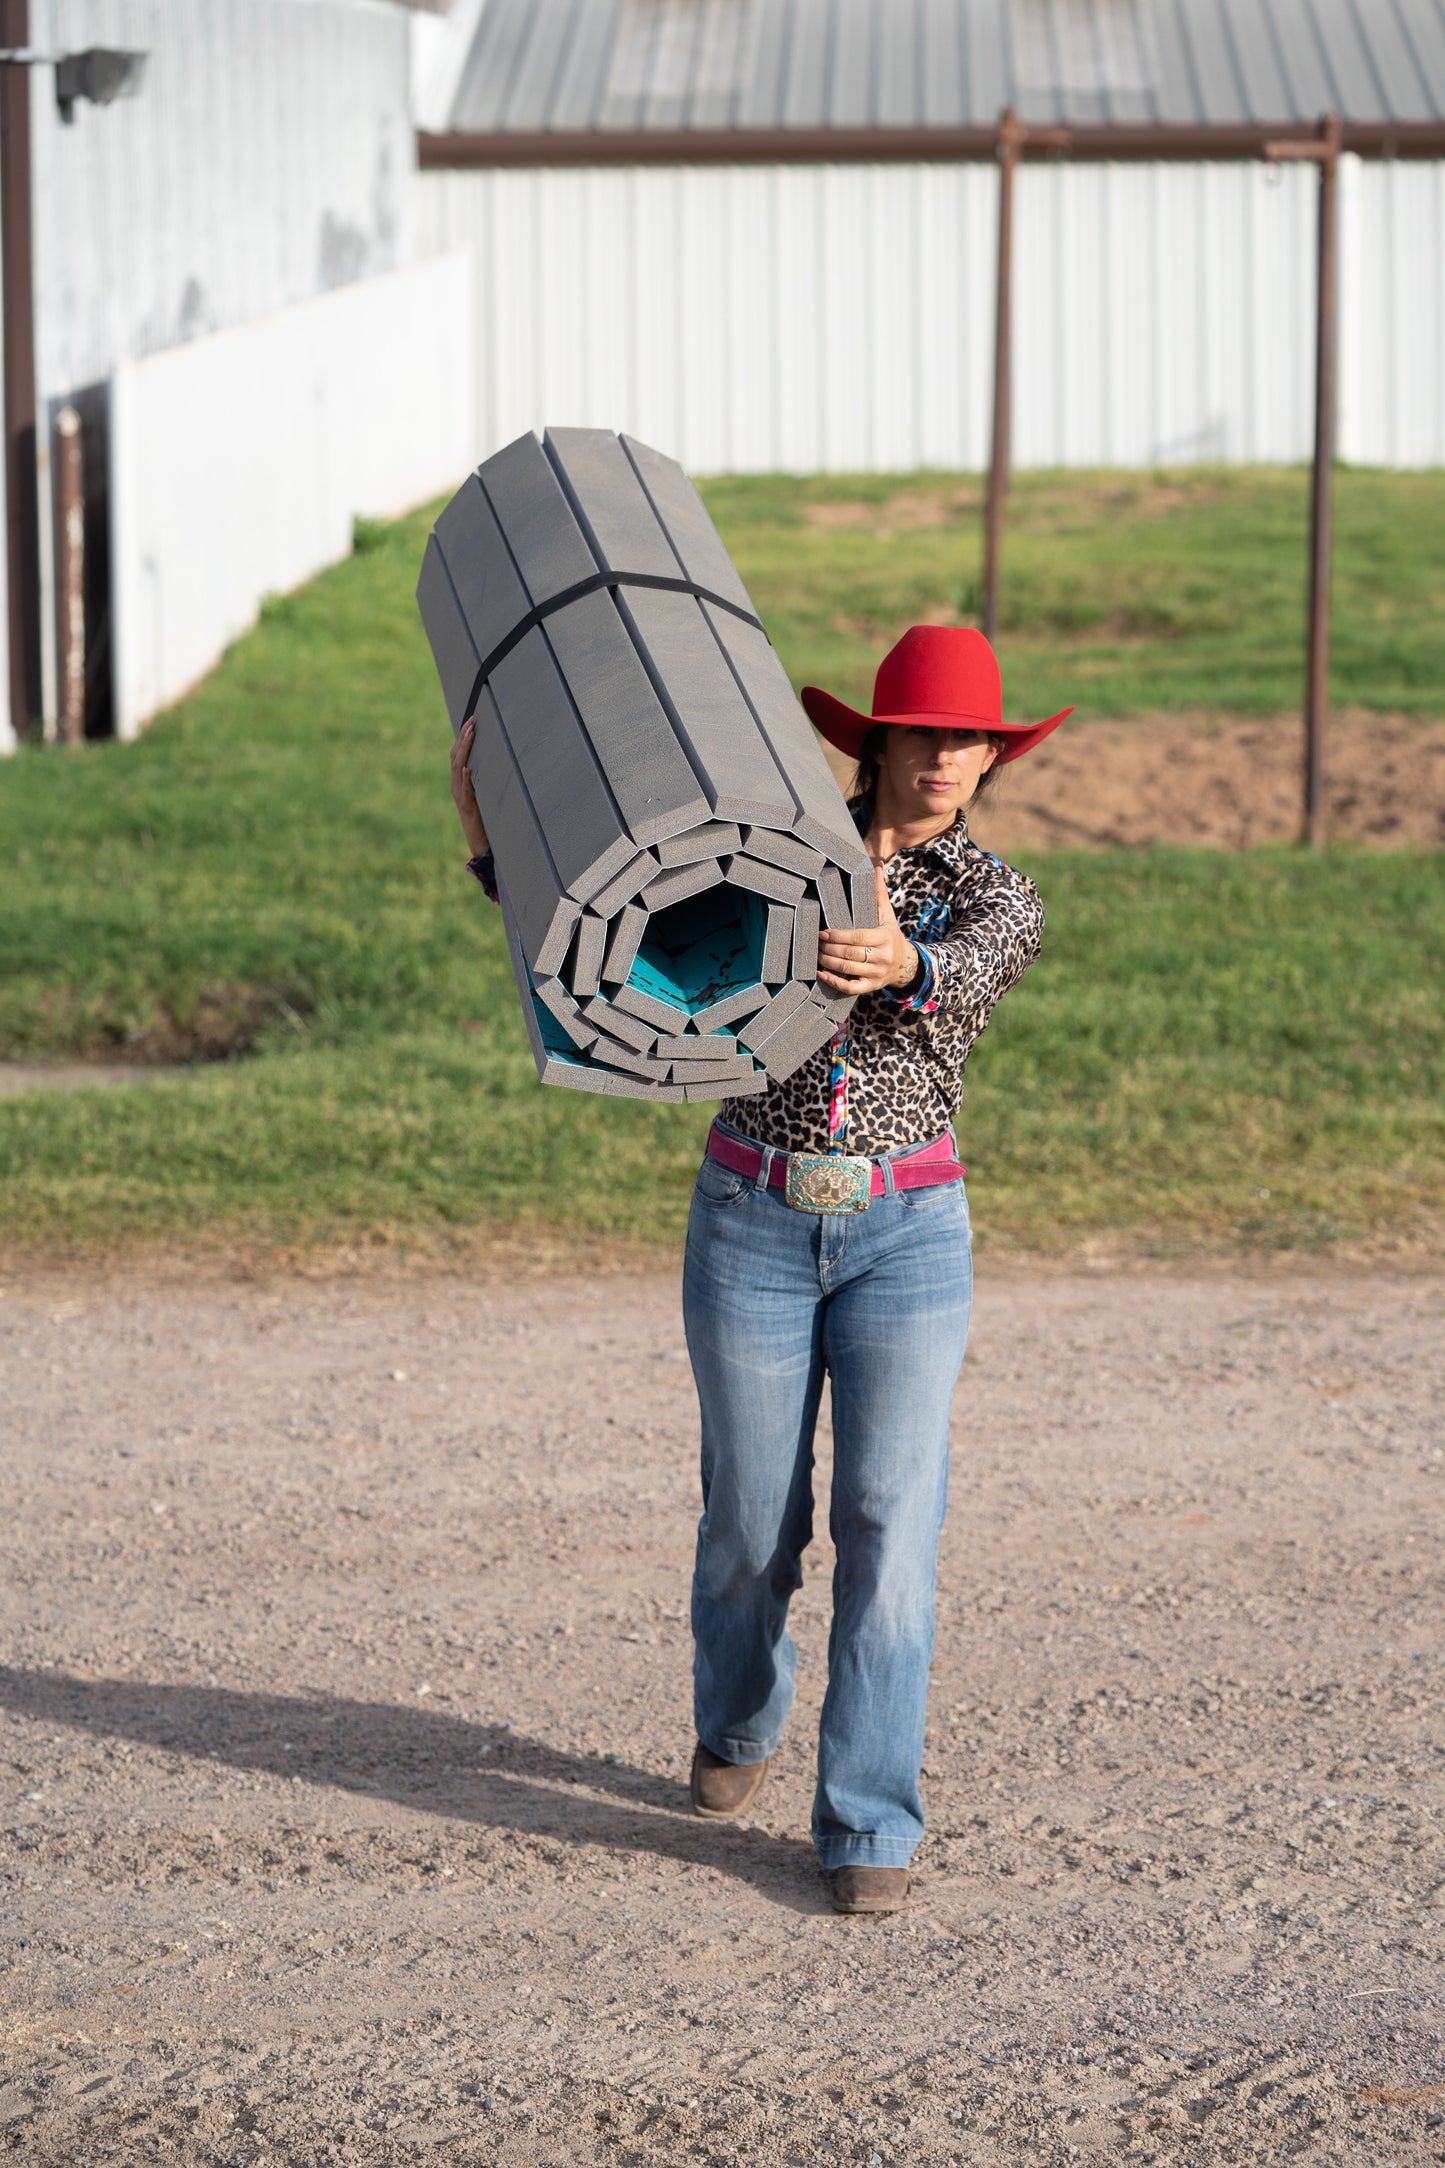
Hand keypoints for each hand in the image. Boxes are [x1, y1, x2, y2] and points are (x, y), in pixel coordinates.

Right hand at [450, 716, 489, 858]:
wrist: (480, 842)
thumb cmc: (484, 818)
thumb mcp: (482, 794)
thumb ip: (482, 780)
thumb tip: (491, 762)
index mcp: (459, 782)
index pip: (457, 754)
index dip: (462, 737)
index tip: (470, 720)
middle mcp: (456, 786)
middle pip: (456, 757)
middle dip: (463, 737)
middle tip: (472, 721)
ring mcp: (460, 797)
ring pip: (458, 769)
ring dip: (464, 750)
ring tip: (471, 734)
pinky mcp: (468, 808)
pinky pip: (465, 791)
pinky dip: (465, 779)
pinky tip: (467, 769)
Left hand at [816, 865, 917, 995]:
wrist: (905, 963)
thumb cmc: (890, 934)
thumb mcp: (887, 914)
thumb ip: (879, 892)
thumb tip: (877, 866)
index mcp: (884, 937)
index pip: (858, 937)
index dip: (838, 935)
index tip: (821, 931)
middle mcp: (882, 957)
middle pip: (850, 954)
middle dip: (829, 948)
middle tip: (813, 942)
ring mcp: (877, 974)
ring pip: (848, 969)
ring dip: (828, 962)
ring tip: (815, 953)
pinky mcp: (871, 987)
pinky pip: (850, 988)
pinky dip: (834, 982)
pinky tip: (820, 973)